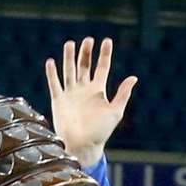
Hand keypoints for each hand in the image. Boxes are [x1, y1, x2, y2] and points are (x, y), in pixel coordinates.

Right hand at [45, 37, 135, 169]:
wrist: (82, 145)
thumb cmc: (101, 131)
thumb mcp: (116, 111)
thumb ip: (123, 94)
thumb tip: (133, 77)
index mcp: (98, 90)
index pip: (102, 67)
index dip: (104, 54)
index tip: (106, 41)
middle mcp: (83, 89)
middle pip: (84, 65)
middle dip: (86, 52)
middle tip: (88, 40)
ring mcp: (70, 94)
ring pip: (69, 70)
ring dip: (69, 57)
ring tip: (70, 44)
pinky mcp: (59, 100)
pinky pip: (55, 84)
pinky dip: (52, 73)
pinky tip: (51, 62)